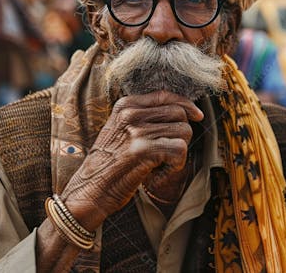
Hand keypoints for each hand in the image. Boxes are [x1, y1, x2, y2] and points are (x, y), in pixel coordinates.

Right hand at [60, 90, 202, 229]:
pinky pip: (180, 150)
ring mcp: (137, 130)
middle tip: (167, 152)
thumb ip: (143, 116)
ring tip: (159, 165)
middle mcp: (131, 113)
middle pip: (179, 113)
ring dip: (178, 153)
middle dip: (181, 134)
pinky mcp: (143, 150)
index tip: (197, 115)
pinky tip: (158, 174)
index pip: (165, 95)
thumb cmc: (109, 163)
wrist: (88, 190)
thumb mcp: (120, 130)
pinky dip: (175, 166)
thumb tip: (182, 110)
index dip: (186, 104)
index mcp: (125, 105)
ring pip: (183, 132)